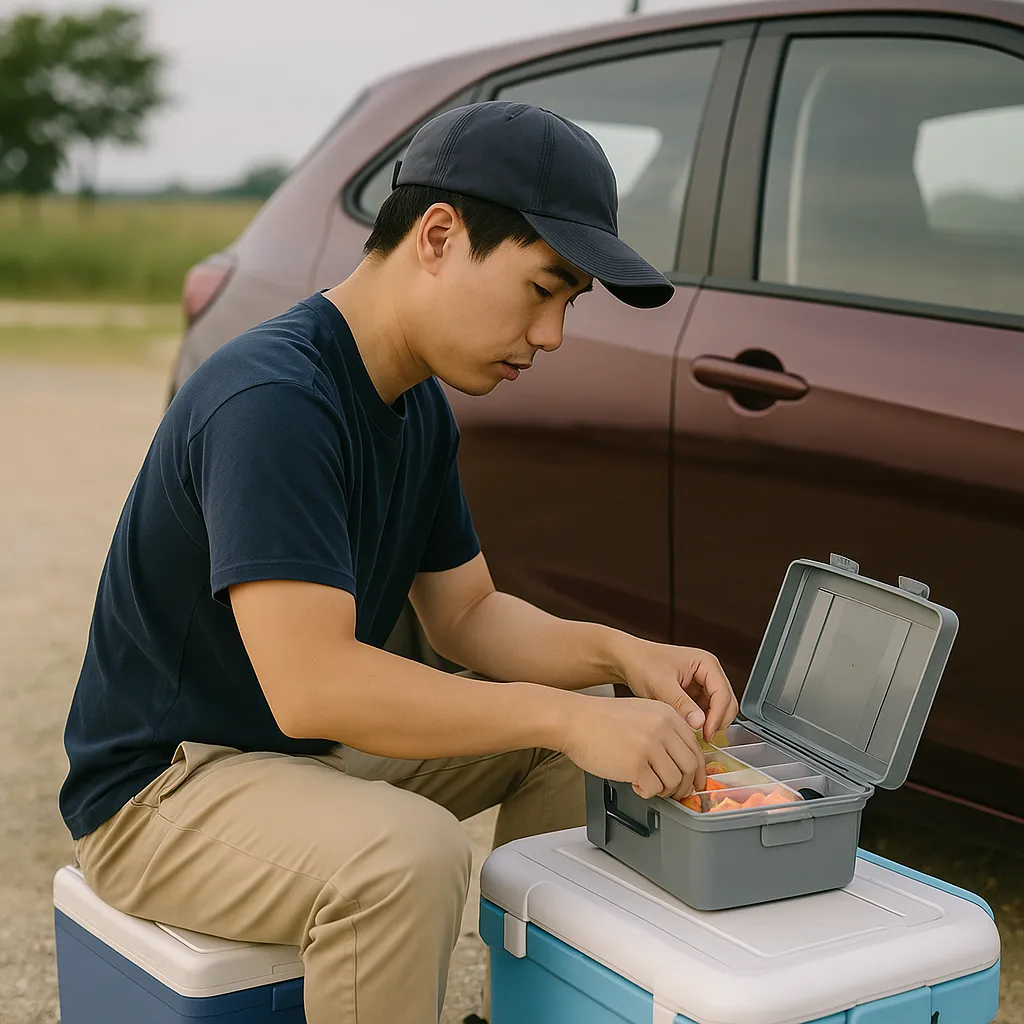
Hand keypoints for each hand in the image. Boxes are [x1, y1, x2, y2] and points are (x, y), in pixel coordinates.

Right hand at [561, 693, 705, 799]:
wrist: (574, 720)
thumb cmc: (601, 719)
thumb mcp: (641, 713)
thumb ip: (664, 730)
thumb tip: (680, 758)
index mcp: (667, 714)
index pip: (695, 747)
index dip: (698, 770)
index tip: (695, 781)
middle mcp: (663, 728)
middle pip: (690, 766)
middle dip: (686, 785)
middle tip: (677, 792)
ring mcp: (650, 746)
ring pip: (675, 781)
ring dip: (666, 790)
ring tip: (652, 787)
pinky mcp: (636, 764)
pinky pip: (654, 788)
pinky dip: (648, 792)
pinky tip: (637, 785)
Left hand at [612, 637, 738, 742]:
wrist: (628, 660)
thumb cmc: (642, 663)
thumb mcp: (661, 685)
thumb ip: (681, 704)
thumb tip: (700, 724)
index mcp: (706, 663)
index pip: (722, 694)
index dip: (718, 716)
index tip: (707, 734)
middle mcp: (708, 671)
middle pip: (726, 702)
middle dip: (717, 721)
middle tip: (703, 738)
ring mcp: (703, 682)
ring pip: (718, 709)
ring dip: (709, 722)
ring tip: (693, 734)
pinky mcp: (695, 693)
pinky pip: (705, 711)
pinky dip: (700, 721)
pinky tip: (688, 728)